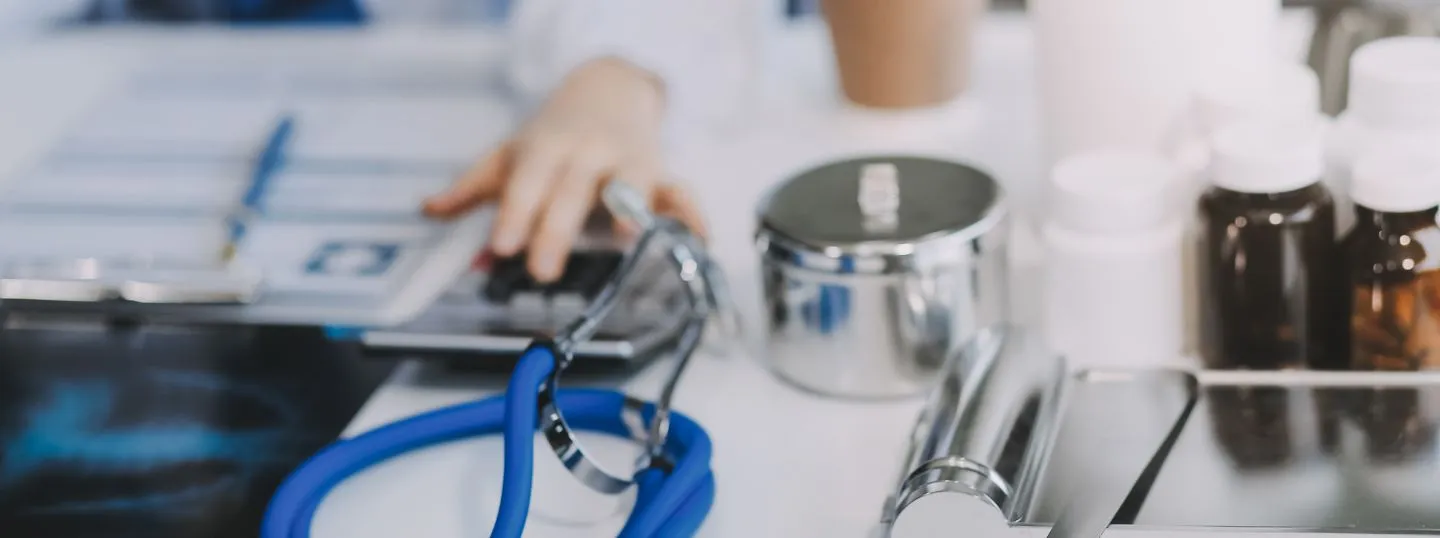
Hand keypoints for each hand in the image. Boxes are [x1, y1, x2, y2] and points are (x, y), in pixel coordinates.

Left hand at [423, 57, 706, 281]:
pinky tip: (698, 237)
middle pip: (573, 190)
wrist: (610, 89)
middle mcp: (590, 151)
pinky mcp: (661, 175)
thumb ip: (474, 188)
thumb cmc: (555, 134)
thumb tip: (430, 210)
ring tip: (623, 236)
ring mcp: (629, 162)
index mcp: (548, 146)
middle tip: (541, 269)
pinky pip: (681, 193)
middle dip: (558, 228)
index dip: (515, 213)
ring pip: (632, 182)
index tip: (501, 245)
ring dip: (630, 206)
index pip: (528, 181)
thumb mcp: (510, 153)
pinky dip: (692, 214)